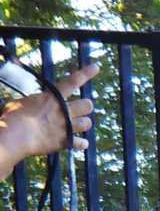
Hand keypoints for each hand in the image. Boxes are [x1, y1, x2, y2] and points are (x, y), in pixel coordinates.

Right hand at [0, 62, 99, 177]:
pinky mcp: (64, 142)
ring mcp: (66, 127)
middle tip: (79, 109)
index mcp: (53, 97)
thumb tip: (32, 105)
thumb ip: (34, 102)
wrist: (16, 135)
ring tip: (78, 124)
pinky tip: (81, 142)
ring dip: (84, 123)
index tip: (96, 67)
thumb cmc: (13, 116)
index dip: (86, 73)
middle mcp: (63, 111)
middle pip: (87, 105)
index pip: (73, 82)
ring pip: (87, 123)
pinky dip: (81, 143)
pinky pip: (81, 143)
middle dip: (85, 106)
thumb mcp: (23, 102)